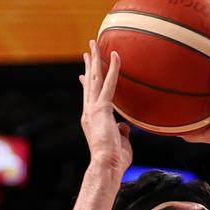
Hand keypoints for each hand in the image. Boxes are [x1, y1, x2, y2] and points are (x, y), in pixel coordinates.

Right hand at [80, 40, 131, 173]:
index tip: (83, 74)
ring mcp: (93, 108)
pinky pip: (109, 84)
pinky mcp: (102, 108)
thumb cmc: (115, 159)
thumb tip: (126, 126)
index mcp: (92, 119)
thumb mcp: (121, 142)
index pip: (89, 97)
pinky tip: (116, 56)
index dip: (87, 84)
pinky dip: (113, 69)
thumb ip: (122, 131)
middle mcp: (89, 111)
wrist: (106, 165)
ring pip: (95, 78)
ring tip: (94, 43)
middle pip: (90, 83)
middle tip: (88, 50)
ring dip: (96, 59)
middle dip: (90, 65)